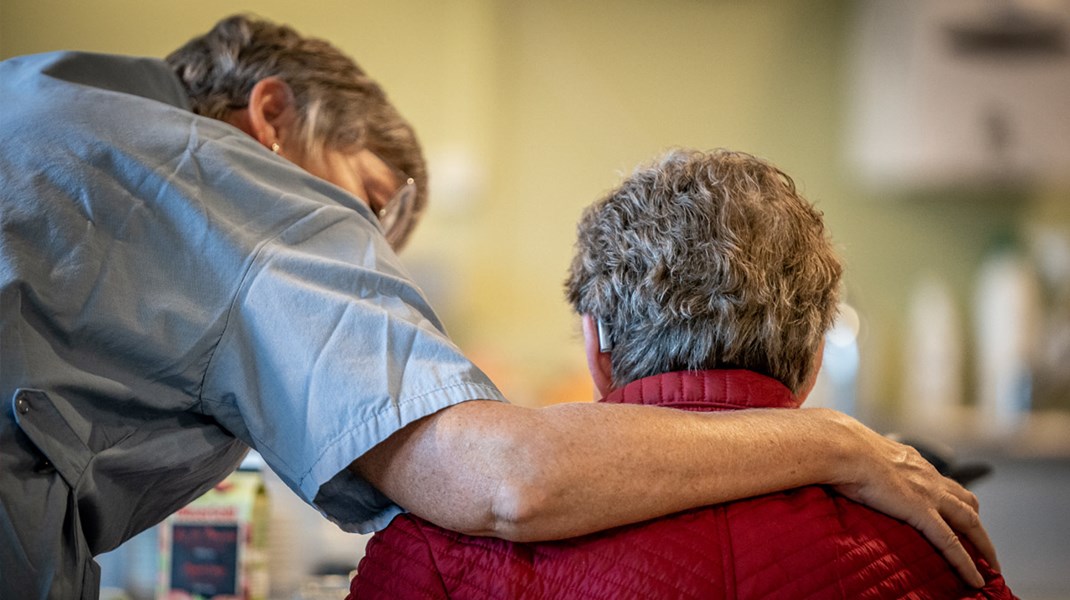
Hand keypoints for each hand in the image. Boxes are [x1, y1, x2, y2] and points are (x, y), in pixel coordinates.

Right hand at [825, 411, 998, 587]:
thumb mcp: (856, 453)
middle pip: (966, 501)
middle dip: (977, 524)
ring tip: (989, 565)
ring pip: (970, 522)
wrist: (841, 446)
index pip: (941, 482)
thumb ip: (859, 463)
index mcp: (911, 461)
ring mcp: (929, 493)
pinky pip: (951, 542)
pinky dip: (966, 563)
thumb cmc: (839, 448)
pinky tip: (975, 580)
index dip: (953, 501)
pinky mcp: (922, 512)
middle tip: (983, 547)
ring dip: (983, 544)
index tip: (956, 517)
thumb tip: (840, 469)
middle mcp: (927, 475)